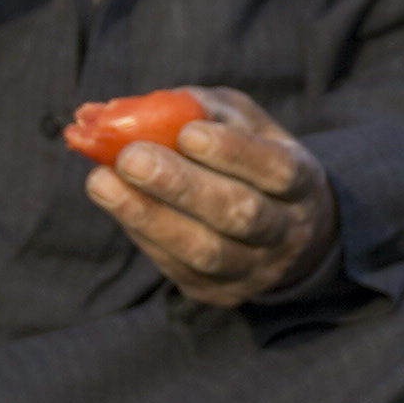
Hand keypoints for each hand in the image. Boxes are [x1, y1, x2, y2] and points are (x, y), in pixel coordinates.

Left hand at [89, 86, 340, 306]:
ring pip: (205, 251)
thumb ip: (198, 110)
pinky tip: (115, 205)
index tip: (187, 132)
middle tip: (131, 158)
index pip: (276, 170)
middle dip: (181, 185)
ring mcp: (253, 270)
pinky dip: (142, 235)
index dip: (233, 152)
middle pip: (239, 214)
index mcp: (301, 183)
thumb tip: (123, 109)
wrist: (286, 236)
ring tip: (102, 183)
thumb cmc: (252, 163)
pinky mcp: (219, 293)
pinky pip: (178, 269)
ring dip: (148, 216)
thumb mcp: (244, 125)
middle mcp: (285, 232)